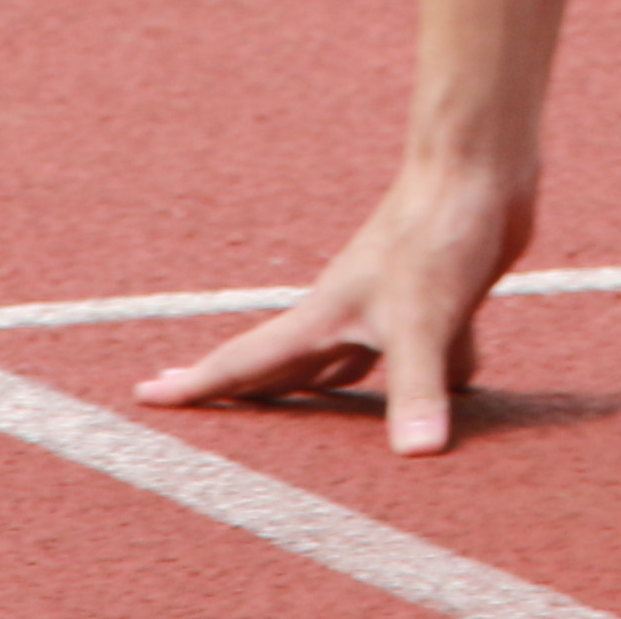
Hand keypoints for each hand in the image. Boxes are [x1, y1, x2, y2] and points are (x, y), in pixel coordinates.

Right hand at [134, 158, 535, 456]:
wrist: (476, 164)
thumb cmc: (436, 230)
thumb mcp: (423, 319)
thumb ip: (416, 387)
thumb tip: (417, 456)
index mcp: (325, 317)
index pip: (246, 360)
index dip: (198, 384)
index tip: (144, 394)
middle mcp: (349, 311)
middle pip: (285, 364)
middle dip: (245, 390)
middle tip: (198, 404)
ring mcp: (392, 301)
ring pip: (348, 358)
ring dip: (327, 385)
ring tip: (304, 407)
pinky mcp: (438, 296)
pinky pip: (421, 347)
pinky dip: (426, 374)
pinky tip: (452, 391)